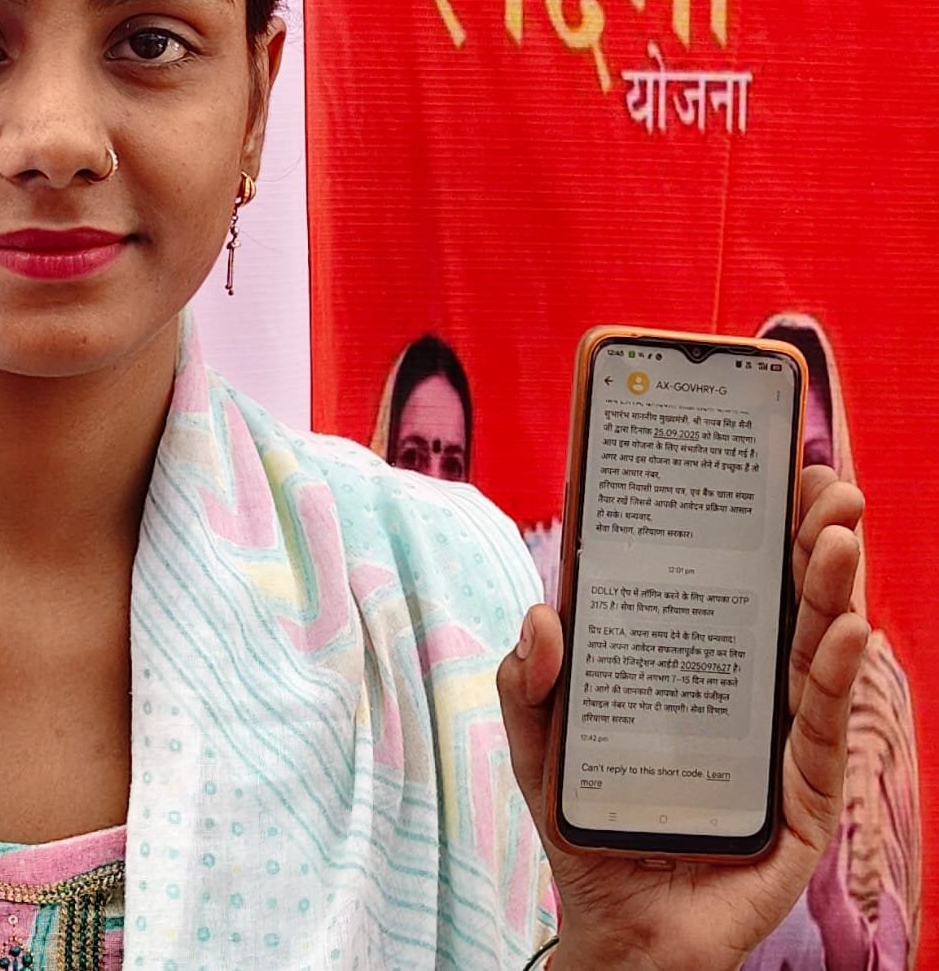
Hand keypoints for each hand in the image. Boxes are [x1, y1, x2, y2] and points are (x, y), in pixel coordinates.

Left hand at [497, 464, 868, 970]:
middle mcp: (737, 686)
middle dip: (801, 534)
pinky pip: (823, 729)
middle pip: (776, 599)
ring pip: (811, 649)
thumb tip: (542, 615)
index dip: (737, 518)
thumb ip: (525, 680)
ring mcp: (775, 737)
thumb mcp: (536, 743)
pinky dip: (840, 676)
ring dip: (829, 587)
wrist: (616, 931)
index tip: (756, 454)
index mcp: (682, 659)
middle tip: (819, 476)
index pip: (715, 576)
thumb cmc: (583, 822)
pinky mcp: (800, 797)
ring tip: (838, 531)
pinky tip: (850, 628)